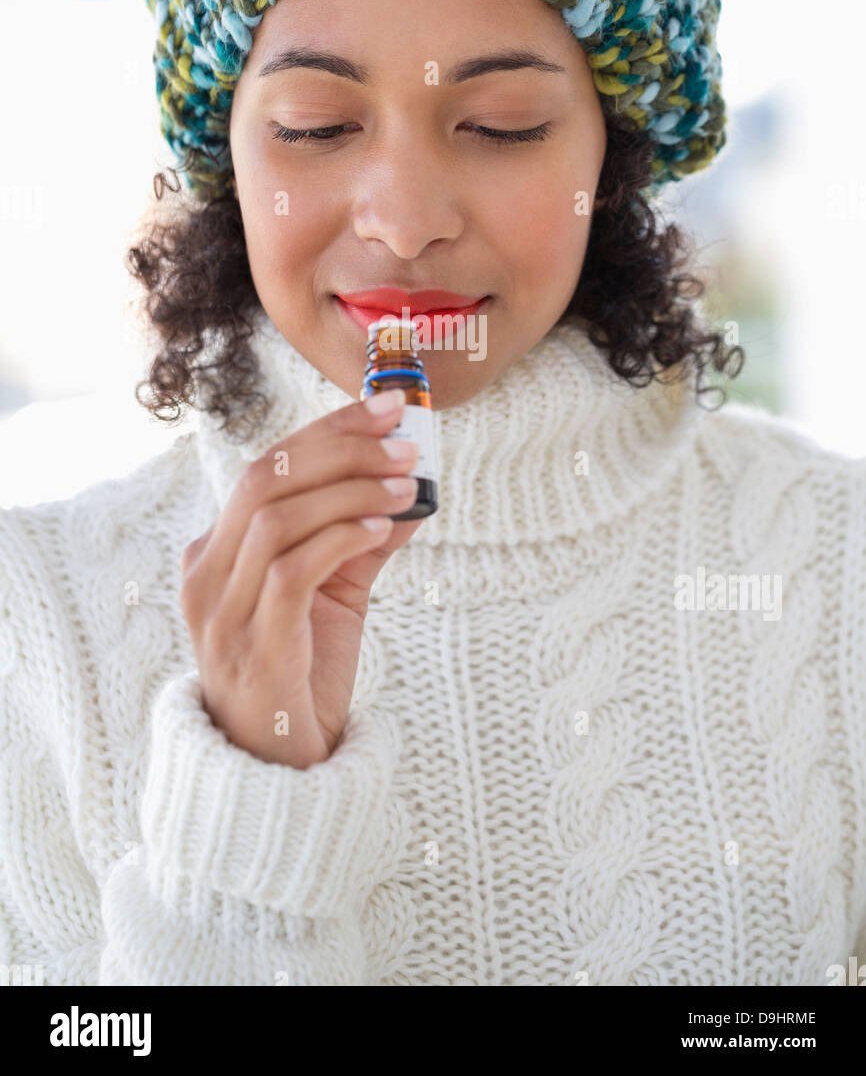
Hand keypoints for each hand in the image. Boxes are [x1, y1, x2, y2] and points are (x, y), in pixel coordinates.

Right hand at [180, 389, 422, 766]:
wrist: (277, 768)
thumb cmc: (301, 672)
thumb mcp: (334, 593)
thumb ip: (362, 539)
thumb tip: (414, 488)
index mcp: (216, 551)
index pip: (270, 466)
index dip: (331, 430)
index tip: (389, 408)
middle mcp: (207, 573)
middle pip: (267, 479)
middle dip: (342, 448)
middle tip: (404, 442)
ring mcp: (222, 610)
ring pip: (276, 518)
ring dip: (349, 491)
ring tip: (405, 485)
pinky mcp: (253, 644)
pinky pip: (290, 571)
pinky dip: (338, 538)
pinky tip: (380, 528)